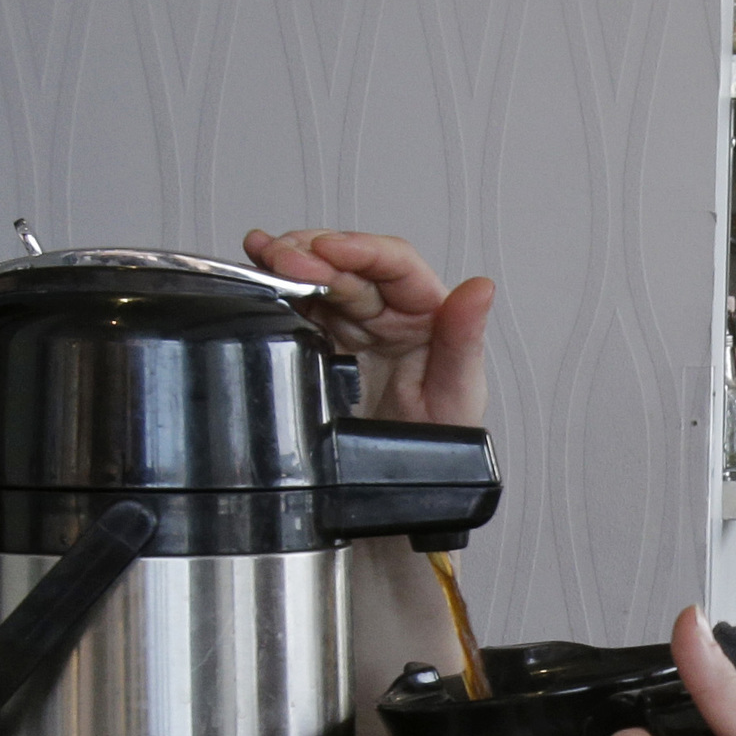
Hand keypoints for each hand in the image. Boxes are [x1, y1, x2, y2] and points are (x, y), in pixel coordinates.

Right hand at [242, 229, 490, 427]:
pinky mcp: (322, 343)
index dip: (360, 250)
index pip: (395, 265)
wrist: (403, 486)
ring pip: (319, 280)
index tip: (328, 250)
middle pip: (348, 267)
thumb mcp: (458, 395)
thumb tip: (479, 289)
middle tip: (280, 260)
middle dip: (312, 256)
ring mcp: (352, 326)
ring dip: (288, 263)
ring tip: (262, 257)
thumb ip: (463, 339)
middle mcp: (389, 313)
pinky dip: (276, 287)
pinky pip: (299, 307)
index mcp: (427, 314)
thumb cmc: (440, 437)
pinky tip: (256, 271)